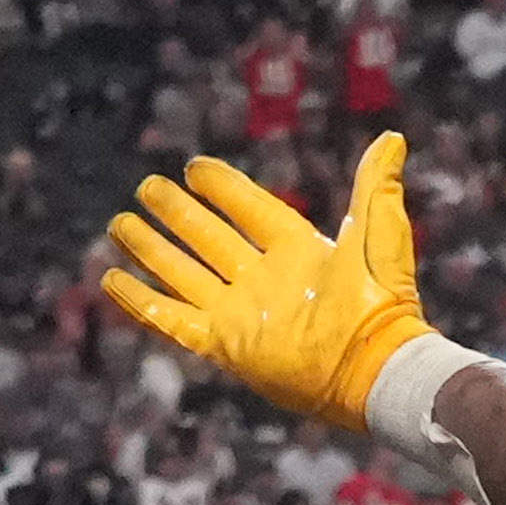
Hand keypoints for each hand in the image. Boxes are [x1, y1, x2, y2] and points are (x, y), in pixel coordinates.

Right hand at [92, 137, 433, 438]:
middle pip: (207, 238)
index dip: (222, 188)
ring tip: (121, 224)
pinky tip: (112, 279)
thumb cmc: (382, 300)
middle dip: (176, 214)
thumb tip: (392, 139)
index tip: (193, 167)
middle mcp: (262, 280)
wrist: (374, 365)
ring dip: (151, 249)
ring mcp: (240, 313)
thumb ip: (376, 186)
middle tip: (146, 188)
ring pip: (183, 273)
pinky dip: (140, 300)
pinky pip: (170, 318)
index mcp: (296, 250)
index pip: (249, 209)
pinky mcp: (223, 344)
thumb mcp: (379, 232)